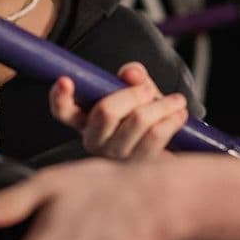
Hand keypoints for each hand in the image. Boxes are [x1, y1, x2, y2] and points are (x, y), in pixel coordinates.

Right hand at [50, 63, 187, 159]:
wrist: (170, 148)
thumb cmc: (146, 116)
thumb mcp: (137, 92)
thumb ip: (133, 78)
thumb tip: (132, 73)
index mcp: (85, 120)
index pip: (63, 111)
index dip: (60, 97)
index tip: (65, 80)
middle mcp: (94, 141)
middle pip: (106, 110)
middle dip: (134, 94)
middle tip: (149, 90)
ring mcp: (116, 156)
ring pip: (137, 121)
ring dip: (162, 106)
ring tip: (177, 101)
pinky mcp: (139, 166)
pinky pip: (156, 136)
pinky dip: (171, 120)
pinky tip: (179, 115)